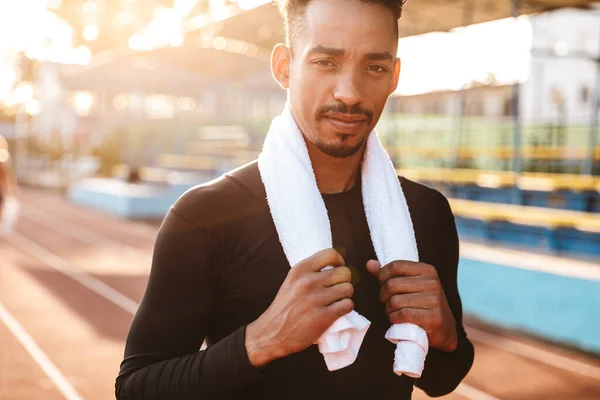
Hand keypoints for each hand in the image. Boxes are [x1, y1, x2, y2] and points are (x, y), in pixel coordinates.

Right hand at [246, 249, 354, 366]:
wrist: (272, 334)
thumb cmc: (284, 308)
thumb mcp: (292, 282)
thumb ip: (310, 273)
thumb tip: (336, 267)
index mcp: (300, 270)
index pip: (330, 254)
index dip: (339, 261)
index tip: (337, 269)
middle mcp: (308, 282)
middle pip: (344, 273)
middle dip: (344, 281)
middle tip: (337, 289)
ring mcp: (315, 299)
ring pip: (348, 289)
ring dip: (345, 296)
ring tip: (336, 301)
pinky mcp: (323, 317)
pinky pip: (348, 305)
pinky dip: (345, 308)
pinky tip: (337, 311)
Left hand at [366, 259, 457, 351]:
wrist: (444, 329)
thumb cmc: (422, 304)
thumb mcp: (409, 285)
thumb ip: (389, 274)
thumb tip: (369, 263)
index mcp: (427, 270)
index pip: (396, 265)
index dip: (382, 275)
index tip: (381, 284)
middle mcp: (433, 282)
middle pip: (392, 284)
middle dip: (384, 295)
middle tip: (387, 302)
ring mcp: (435, 300)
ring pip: (395, 301)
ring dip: (389, 310)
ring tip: (394, 312)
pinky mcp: (433, 317)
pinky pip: (402, 315)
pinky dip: (395, 319)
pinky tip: (399, 320)